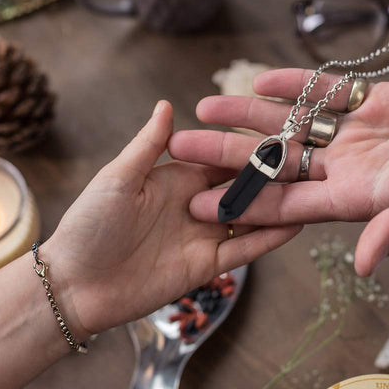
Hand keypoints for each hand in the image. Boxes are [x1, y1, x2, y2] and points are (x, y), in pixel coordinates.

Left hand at [46, 100, 300, 336]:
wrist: (76, 285)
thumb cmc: (89, 224)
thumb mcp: (118, 178)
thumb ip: (148, 145)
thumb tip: (167, 104)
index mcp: (177, 177)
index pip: (221, 158)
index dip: (247, 148)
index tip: (278, 131)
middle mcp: (196, 203)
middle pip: (242, 186)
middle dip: (271, 175)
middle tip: (307, 160)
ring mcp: (204, 235)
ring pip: (250, 216)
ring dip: (277, 205)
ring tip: (313, 189)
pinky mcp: (207, 265)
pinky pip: (244, 249)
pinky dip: (269, 238)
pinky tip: (295, 224)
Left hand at [169, 71, 388, 275]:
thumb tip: (364, 265)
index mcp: (362, 197)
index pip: (289, 204)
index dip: (243, 203)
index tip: (198, 204)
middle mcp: (354, 168)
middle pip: (279, 162)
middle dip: (230, 155)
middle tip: (182, 146)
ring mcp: (364, 135)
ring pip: (295, 125)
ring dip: (251, 116)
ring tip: (207, 105)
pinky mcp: (380, 103)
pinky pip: (328, 93)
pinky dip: (296, 85)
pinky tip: (262, 79)